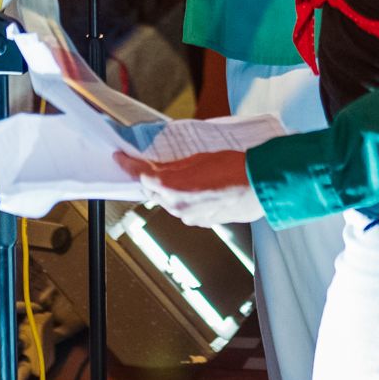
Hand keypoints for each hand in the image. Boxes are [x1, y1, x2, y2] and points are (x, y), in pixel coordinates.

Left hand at [113, 150, 263, 225]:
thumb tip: (159, 168)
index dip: (127, 165)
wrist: (259, 186)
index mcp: (171, 187)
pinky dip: (184, 198)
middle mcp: (176, 206)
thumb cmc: (234, 168)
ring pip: (168, 201)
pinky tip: (196, 187)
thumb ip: (174, 166)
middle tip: (151, 164)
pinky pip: (184, 209)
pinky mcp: (202, 221)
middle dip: (150, 178)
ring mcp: (189, 216)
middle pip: (152, 191)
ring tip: (181, 174)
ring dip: (168, 189)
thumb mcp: (198, 158)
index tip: (120, 158)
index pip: (140, 175)